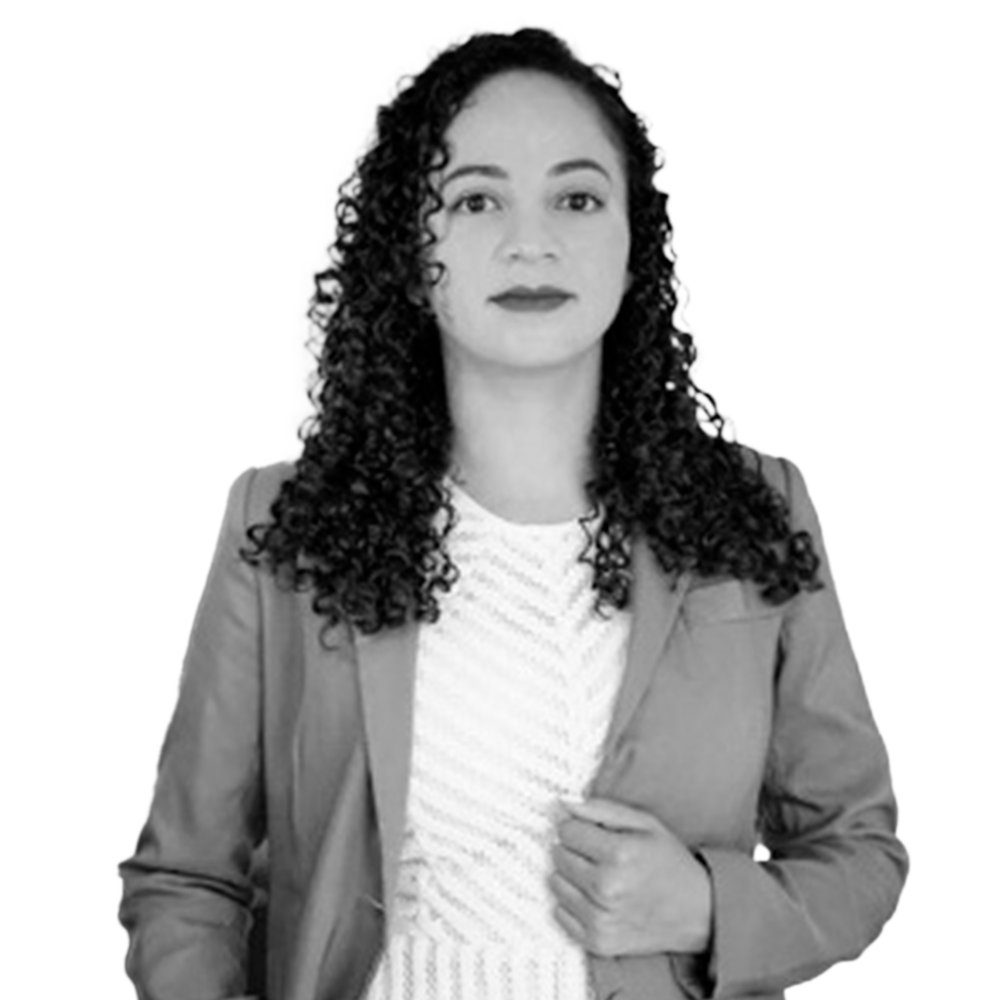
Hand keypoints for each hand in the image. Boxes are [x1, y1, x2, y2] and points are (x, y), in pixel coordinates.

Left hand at [549, 797, 712, 957]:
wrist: (699, 912)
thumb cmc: (670, 863)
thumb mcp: (645, 824)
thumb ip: (602, 809)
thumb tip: (564, 804)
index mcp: (619, 854)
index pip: (567, 831)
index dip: (577, 827)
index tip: (589, 832)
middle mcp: (607, 888)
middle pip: (558, 855)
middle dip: (573, 849)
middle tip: (596, 854)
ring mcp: (601, 918)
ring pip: (556, 883)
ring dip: (570, 876)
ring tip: (597, 875)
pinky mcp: (598, 942)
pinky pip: (560, 913)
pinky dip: (572, 903)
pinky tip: (595, 898)